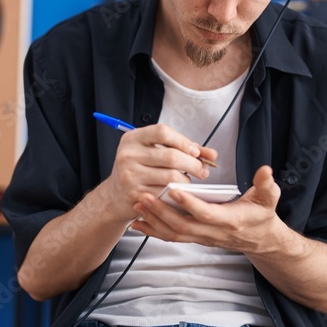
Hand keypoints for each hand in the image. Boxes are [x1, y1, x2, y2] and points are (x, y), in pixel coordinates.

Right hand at [102, 123, 216, 222]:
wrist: (115, 195)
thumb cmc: (140, 169)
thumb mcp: (153, 152)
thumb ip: (181, 149)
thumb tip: (212, 154)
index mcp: (132, 138)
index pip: (163, 132)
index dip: (183, 141)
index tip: (195, 152)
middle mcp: (128, 155)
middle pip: (171, 156)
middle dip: (193, 164)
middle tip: (203, 170)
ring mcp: (130, 175)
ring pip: (172, 176)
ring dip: (187, 180)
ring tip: (188, 180)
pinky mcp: (136, 194)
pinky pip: (166, 192)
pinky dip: (177, 192)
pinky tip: (178, 192)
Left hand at [129, 165, 283, 253]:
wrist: (259, 238)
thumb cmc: (261, 215)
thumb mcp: (268, 198)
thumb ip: (266, 185)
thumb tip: (265, 171)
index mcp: (230, 220)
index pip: (206, 214)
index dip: (189, 203)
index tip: (173, 190)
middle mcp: (213, 232)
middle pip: (183, 225)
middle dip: (161, 211)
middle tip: (144, 196)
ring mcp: (202, 237)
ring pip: (174, 233)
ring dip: (154, 220)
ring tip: (138, 205)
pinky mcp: (195, 238)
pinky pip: (171, 237)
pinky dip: (153, 231)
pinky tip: (138, 222)